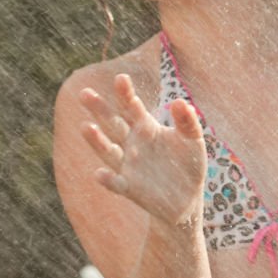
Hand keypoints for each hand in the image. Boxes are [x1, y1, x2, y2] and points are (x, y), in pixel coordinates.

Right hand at [79, 74, 206, 225]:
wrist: (186, 199)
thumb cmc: (188, 164)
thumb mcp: (193, 140)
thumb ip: (187, 122)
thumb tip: (180, 102)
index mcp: (146, 127)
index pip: (132, 107)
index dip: (125, 93)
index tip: (121, 78)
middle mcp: (132, 143)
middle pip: (113, 124)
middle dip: (100, 109)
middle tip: (84, 93)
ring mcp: (128, 165)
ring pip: (108, 150)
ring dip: (96, 140)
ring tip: (85, 127)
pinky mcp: (129, 187)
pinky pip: (116, 182)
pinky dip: (108, 179)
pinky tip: (100, 174)